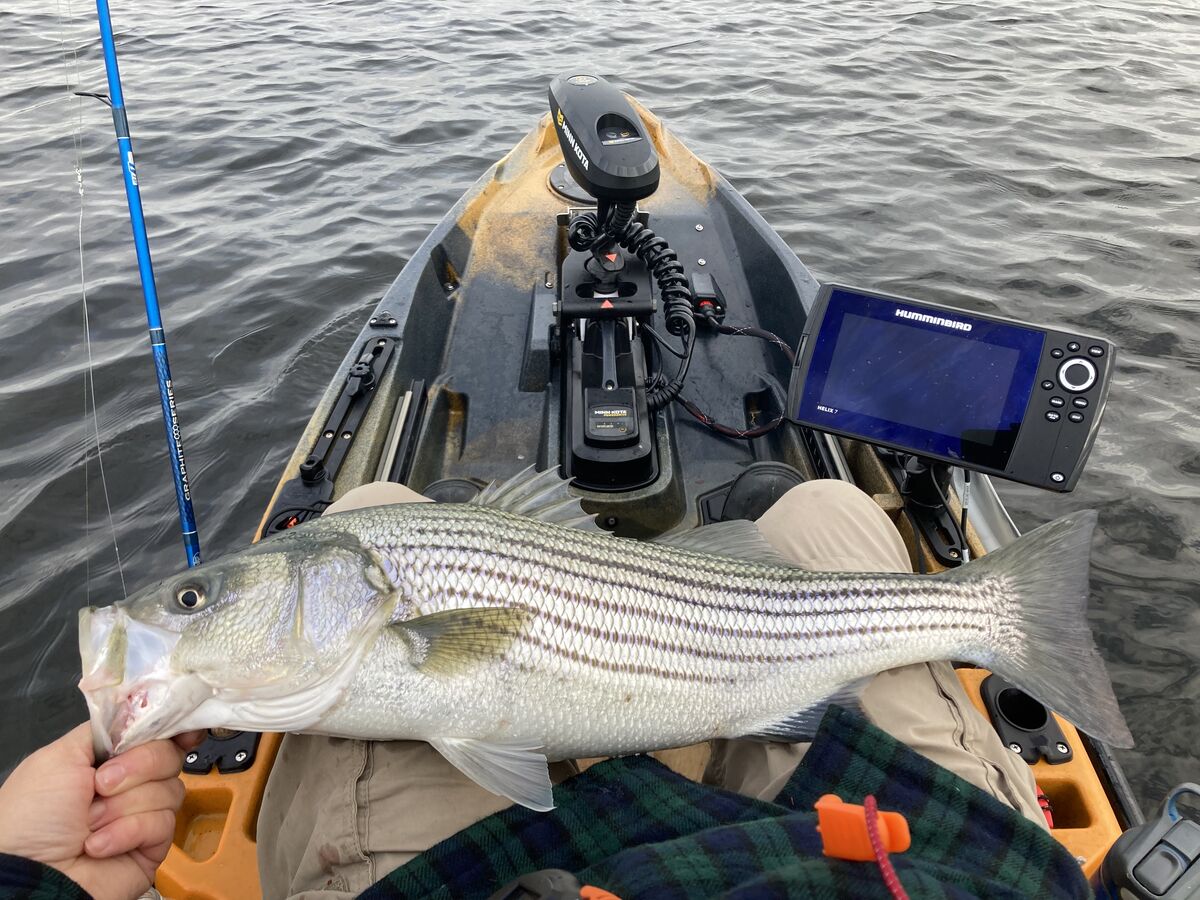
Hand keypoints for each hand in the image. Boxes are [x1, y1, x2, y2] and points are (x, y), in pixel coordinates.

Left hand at [0, 724, 202, 899]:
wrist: (34, 874)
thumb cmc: (31, 820)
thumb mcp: (58, 757)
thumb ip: (104, 730)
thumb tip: (141, 715)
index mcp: (106, 760)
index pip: (152, 734)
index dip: (168, 730)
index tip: (179, 731)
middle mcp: (126, 785)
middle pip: (167, 756)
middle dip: (137, 767)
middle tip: (101, 785)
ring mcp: (140, 814)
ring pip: (168, 788)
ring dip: (124, 806)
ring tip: (91, 825)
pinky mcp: (151, 845)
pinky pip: (163, 822)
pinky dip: (128, 831)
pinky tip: (100, 844)